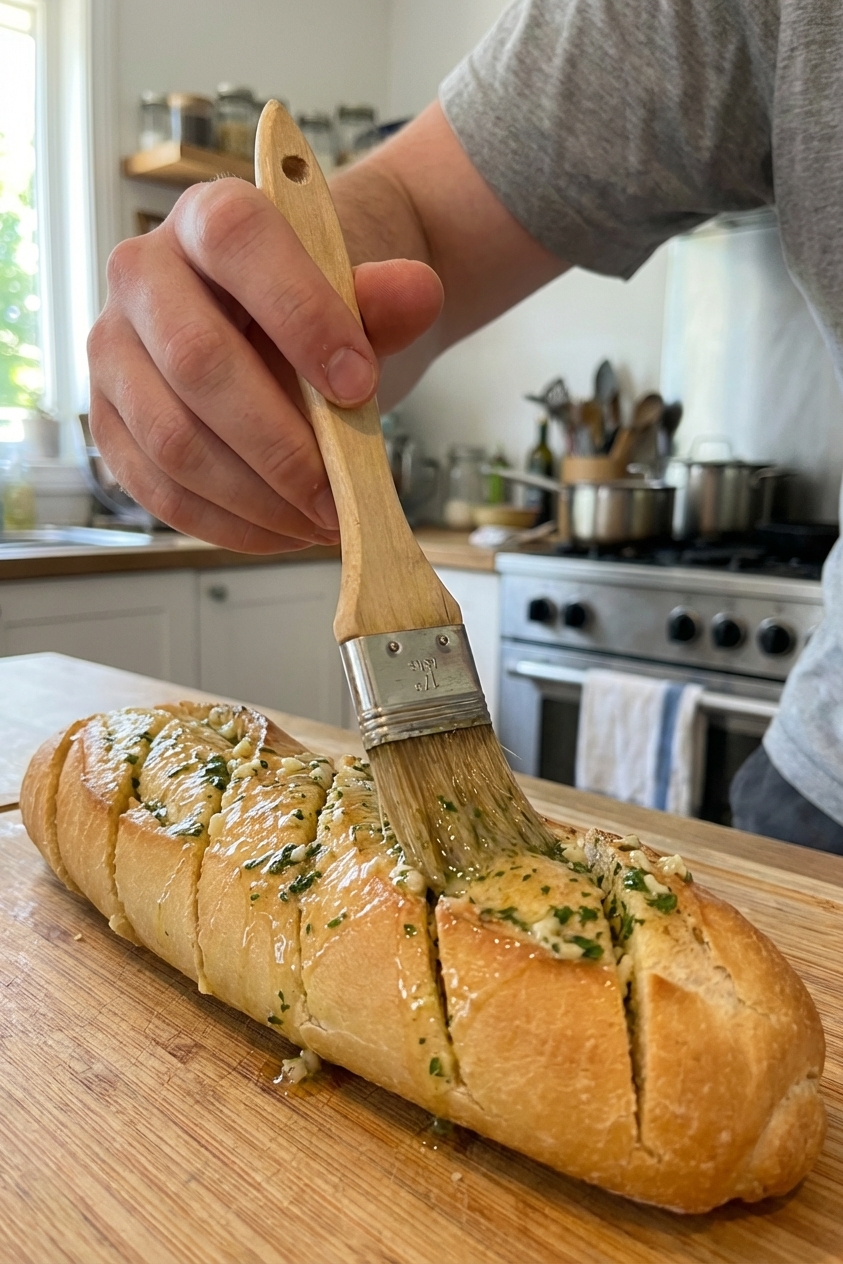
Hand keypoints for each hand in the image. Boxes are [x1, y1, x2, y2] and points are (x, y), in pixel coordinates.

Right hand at [87, 178, 442, 551]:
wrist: (289, 329)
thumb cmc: (320, 312)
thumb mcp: (361, 298)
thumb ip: (384, 300)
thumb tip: (416, 291)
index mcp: (209, 217)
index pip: (239, 243)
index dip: (301, 315)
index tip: (358, 383)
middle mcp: (143, 273)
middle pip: (195, 359)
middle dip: (279, 444)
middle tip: (337, 493)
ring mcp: (115, 351)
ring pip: (171, 439)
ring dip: (256, 499)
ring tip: (319, 520)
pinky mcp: (111, 421)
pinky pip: (157, 489)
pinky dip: (227, 524)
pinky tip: (282, 531)